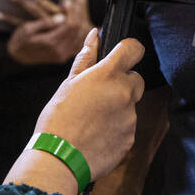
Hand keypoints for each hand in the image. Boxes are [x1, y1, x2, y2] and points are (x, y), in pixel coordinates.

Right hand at [1, 0, 91, 65]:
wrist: (18, 56)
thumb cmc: (21, 39)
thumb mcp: (28, 28)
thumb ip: (45, 23)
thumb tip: (62, 17)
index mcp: (50, 43)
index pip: (70, 25)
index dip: (71, 11)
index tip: (67, 0)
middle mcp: (59, 51)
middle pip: (76, 30)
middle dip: (75, 15)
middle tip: (70, 3)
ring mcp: (62, 56)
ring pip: (77, 35)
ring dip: (76, 21)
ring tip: (70, 10)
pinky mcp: (63, 57)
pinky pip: (74, 42)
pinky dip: (74, 30)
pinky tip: (69, 20)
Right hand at [33, 29, 144, 180]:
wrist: (59, 159)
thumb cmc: (58, 119)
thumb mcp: (68, 84)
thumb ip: (86, 57)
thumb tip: (95, 35)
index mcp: (108, 75)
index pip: (134, 49)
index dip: (129, 50)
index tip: (121, 56)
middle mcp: (124, 93)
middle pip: (136, 79)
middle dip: (123, 83)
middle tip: (99, 95)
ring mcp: (130, 117)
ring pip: (131, 105)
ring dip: (118, 107)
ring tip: (92, 119)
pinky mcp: (131, 138)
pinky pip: (128, 127)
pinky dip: (117, 128)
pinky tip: (97, 134)